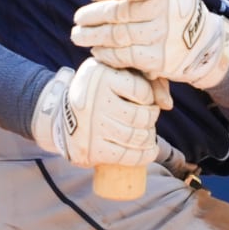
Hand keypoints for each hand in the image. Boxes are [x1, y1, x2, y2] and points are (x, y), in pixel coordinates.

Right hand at [30, 57, 171, 167]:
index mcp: (100, 76)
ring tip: (147, 134)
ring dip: (148, 138)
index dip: (149, 98)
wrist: (60, 115)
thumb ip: (146, 80)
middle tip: (148, 119)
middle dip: (151, 119)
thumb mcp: (115, 74)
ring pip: (135, 137)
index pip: (142, 91)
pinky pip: (125, 156)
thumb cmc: (98, 91)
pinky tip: (150, 151)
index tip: (144, 100)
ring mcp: (92, 127)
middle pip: (140, 116)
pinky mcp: (90, 149)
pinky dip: (143, 156)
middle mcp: (94, 100)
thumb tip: (168, 105)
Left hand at [71, 0, 228, 90]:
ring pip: (118, 36)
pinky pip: (126, 57)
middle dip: (93, 16)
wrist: (202, 41)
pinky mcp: (158, 59)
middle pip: (119, 13)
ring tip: (79, 35)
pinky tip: (97, 50)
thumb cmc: (170, 7)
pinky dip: (108, 54)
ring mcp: (161, 37)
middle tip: (78, 19)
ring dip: (94, 37)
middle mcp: (163, 12)